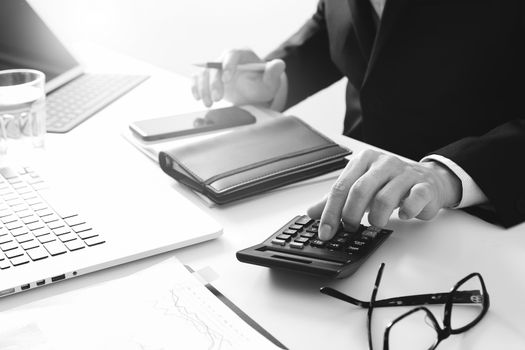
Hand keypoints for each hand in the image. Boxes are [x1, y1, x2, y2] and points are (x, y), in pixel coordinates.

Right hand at [191, 49, 285, 107]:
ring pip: (204, 73)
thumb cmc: (262, 86)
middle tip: (217, 99)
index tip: (227, 79)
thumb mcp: (270, 82)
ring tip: (209, 103)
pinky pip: (197, 79)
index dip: (228, 65)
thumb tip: (279, 64)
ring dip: (204, 88)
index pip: (232, 54)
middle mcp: (227, 59)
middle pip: (215, 65)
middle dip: (214, 82)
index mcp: (242, 55)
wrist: (253, 94)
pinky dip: (195, 87)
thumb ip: (274, 74)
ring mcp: (216, 68)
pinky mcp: (209, 78)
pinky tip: (198, 98)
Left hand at [307, 149, 461, 239]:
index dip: (330, 212)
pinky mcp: (424, 186)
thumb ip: (336, 200)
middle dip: (350, 215)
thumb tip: (312, 213)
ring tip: (375, 223)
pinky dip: (406, 212)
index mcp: (363, 160)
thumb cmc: (389, 184)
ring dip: (376, 218)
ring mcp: (405, 173)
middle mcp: (383, 163)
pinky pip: (414, 199)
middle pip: (359, 190)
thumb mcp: (359, 188)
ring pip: (384, 198)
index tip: (326, 232)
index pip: (341, 187)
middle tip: (350, 228)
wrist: (428, 180)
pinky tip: (402, 216)